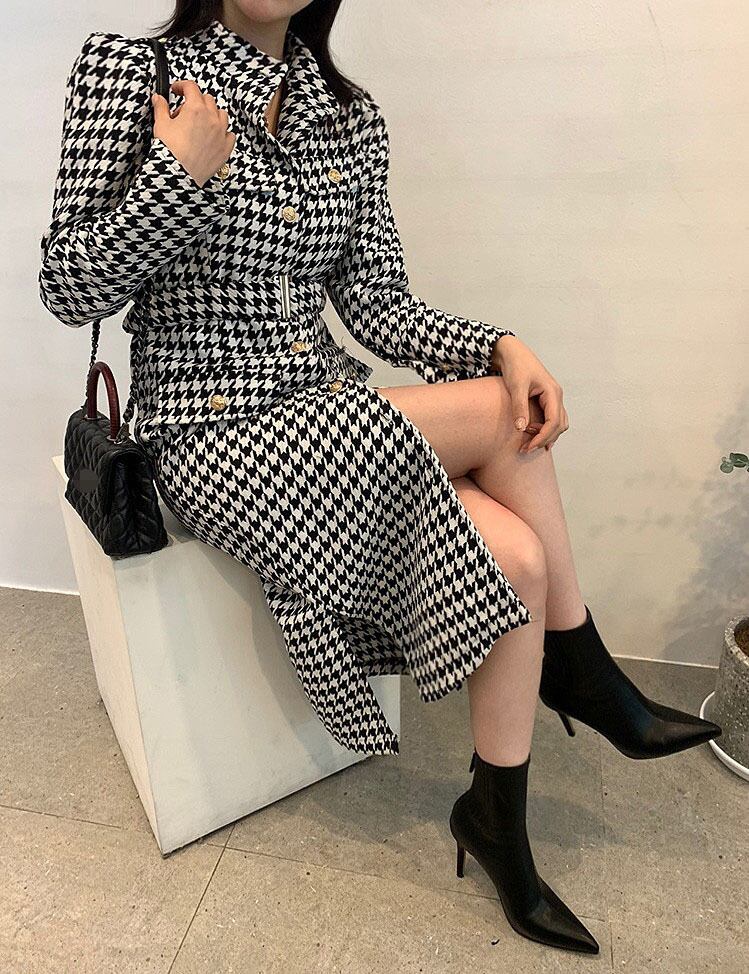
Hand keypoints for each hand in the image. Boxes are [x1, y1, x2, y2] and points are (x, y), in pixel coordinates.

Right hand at [152, 80, 235, 187]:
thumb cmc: (170, 152)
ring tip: (199, 124)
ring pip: (221, 114)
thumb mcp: (161, 125)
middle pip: (207, 99)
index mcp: (196, 109)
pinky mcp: (226, 148)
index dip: (182, 86)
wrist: (179, 175)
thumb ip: (161, 108)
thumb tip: (159, 99)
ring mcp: (221, 133)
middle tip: (183, 113)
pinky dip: (223, 132)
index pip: (191, 87)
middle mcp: (212, 118)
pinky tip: (213, 137)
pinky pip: (230, 134)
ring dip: (211, 114)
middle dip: (195, 102)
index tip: (177, 91)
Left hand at [491, 335, 569, 452]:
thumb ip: (519, 407)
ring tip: (529, 444)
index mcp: (553, 392)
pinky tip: (533, 437)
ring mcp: (553, 398)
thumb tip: (521, 429)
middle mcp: (556, 396)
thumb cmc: (516, 366)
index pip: (554, 421)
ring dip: (547, 436)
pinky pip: (552, 419)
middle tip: (525, 449)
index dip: (543, 437)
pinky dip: (546, 430)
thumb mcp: (516, 387)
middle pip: (559, 426)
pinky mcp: (546, 399)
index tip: (528, 447)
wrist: (512, 353)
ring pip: (559, 423)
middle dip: (544, 439)